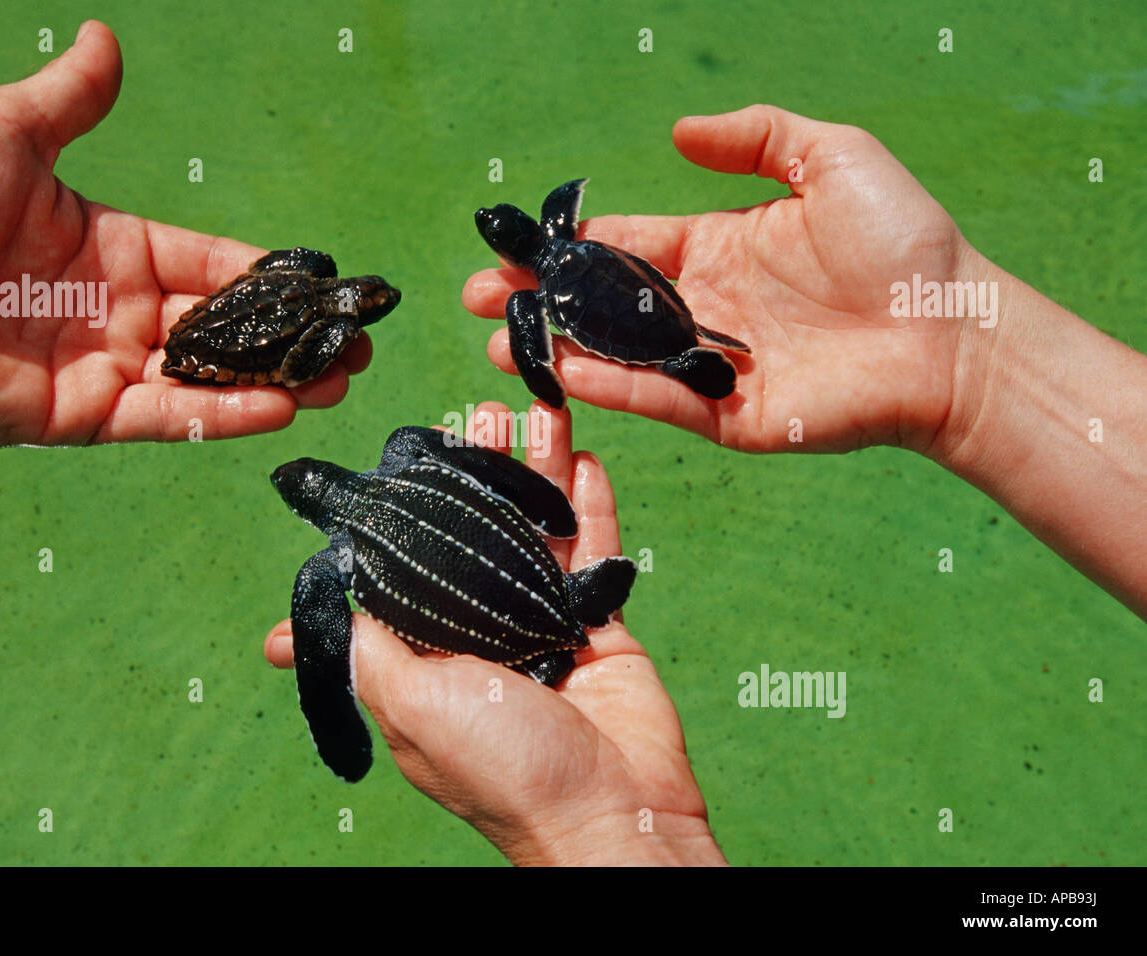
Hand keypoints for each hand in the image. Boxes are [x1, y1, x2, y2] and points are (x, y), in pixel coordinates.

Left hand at [0, 20, 367, 445]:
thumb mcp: (3, 131)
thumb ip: (69, 98)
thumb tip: (105, 38)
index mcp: (106, 245)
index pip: (208, 262)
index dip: (268, 275)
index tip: (325, 282)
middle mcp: (112, 311)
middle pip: (222, 329)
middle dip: (290, 339)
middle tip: (351, 346)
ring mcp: (97, 365)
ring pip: (205, 379)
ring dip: (275, 383)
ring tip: (337, 381)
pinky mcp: (75, 414)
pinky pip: (162, 416)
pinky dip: (220, 416)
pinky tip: (279, 406)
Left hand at [265, 401, 724, 865]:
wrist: (613, 811)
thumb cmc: (504, 767)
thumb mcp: (413, 705)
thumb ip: (366, 651)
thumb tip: (298, 625)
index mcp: (426, 654)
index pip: (407, 565)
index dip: (407, 509)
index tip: (405, 455)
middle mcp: (480, 632)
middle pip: (475, 531)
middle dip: (476, 470)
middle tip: (478, 412)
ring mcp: (542, 623)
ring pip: (534, 528)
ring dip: (535, 467)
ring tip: (532, 407)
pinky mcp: (598, 623)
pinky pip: (593, 549)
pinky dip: (589, 503)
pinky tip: (583, 455)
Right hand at [463, 104, 971, 454]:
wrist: (951, 332)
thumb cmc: (902, 243)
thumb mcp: (832, 158)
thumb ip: (756, 137)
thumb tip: (677, 131)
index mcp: (719, 247)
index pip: (625, 245)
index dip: (567, 248)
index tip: (514, 248)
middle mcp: (705, 305)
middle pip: (602, 303)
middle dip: (538, 301)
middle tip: (477, 298)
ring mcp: (710, 363)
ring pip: (614, 355)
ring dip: (553, 349)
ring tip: (495, 343)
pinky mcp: (726, 413)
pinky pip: (654, 398)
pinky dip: (604, 387)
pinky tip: (557, 371)